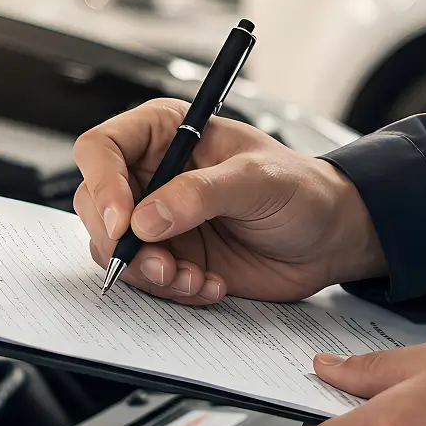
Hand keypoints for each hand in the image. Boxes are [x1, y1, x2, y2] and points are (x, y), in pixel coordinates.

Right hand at [72, 98, 386, 302]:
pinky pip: (144, 280)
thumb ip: (200, 194)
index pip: (102, 148)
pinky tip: (209, 285)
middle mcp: (151, 175)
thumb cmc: (301, 188)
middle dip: (120, 242)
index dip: (102, 184)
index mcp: (163, 134)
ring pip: (113, 248)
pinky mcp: (170, 258)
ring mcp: (157, 220)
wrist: (329, 238)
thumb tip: (147, 217)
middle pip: (95, 204)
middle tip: (159, 263)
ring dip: (147, 273)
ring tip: (191, 278)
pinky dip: (171, 291)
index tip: (123, 222)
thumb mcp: (256, 180)